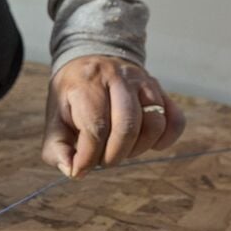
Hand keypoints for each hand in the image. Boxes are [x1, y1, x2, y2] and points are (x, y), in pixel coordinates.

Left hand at [41, 55, 184, 179]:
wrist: (92, 60)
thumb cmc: (73, 97)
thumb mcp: (55, 118)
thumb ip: (57, 147)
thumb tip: (71, 171)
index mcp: (88, 84)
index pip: (96, 127)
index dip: (88, 157)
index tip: (80, 170)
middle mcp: (118, 78)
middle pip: (127, 127)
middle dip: (113, 156)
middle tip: (103, 161)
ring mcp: (143, 82)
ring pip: (154, 124)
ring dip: (138, 149)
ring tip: (122, 150)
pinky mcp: (160, 90)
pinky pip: (175, 119)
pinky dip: (167, 139)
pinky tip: (151, 146)